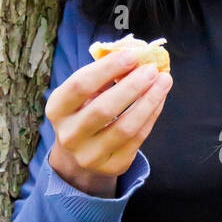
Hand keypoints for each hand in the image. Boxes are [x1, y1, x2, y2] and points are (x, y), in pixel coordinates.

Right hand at [45, 48, 172, 195]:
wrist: (79, 158)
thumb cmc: (84, 113)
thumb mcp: (83, 95)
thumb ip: (103, 76)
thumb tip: (135, 56)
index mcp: (57, 109)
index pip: (80, 85)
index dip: (107, 68)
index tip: (131, 55)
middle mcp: (69, 135)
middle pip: (104, 109)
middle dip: (132, 86)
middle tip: (152, 69)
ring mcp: (90, 155)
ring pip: (125, 127)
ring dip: (149, 101)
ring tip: (164, 81)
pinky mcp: (112, 166)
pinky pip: (138, 139)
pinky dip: (151, 115)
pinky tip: (159, 99)